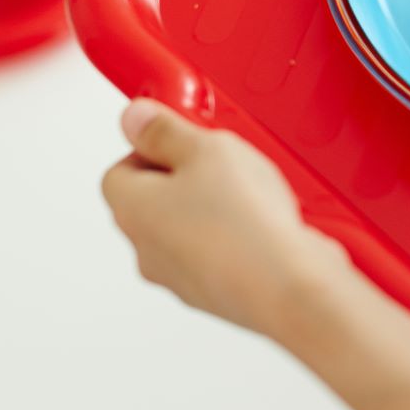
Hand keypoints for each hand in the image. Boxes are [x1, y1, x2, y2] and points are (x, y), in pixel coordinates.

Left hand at [102, 100, 345, 336]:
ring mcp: (179, 275)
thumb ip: (164, 129)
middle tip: (223, 160)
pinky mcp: (213, 291)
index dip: (155, 146)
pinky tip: (265, 222)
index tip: (186, 135)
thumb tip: (135, 119)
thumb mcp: (206, 149)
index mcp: (132, 209)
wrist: (288, 286)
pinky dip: (234, 235)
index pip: (121, 167)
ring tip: (251, 192)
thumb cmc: (244, 224)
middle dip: (188, 175)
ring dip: (213, 205)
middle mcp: (146, 248)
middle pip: (154, 198)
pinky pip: (216, 251)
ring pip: (187, 225)